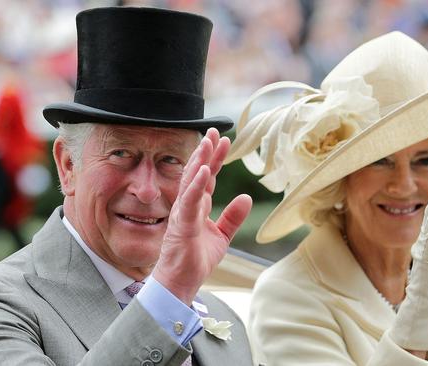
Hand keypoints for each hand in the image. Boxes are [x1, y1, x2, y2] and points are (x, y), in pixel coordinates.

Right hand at [153, 128, 251, 304]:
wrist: (181, 283)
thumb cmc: (196, 260)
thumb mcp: (222, 236)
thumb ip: (233, 217)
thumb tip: (246, 198)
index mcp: (198, 207)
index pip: (207, 177)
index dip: (215, 159)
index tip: (224, 140)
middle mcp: (188, 206)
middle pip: (197, 173)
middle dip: (206, 152)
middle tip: (214, 131)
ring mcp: (183, 214)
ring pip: (190, 182)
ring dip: (199, 161)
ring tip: (207, 142)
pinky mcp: (181, 225)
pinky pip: (188, 202)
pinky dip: (196, 186)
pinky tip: (203, 171)